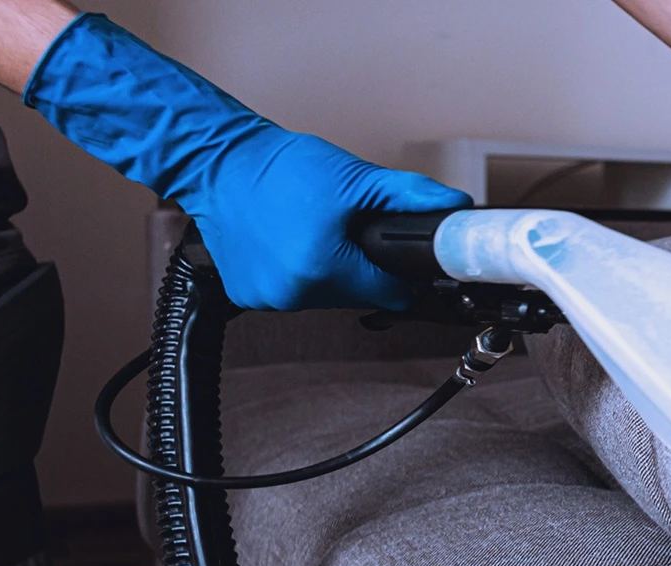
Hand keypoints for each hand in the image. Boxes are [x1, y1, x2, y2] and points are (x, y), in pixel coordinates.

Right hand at [23, 14, 469, 309]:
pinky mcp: (247, 297)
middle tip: (346, 230)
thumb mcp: (354, 177)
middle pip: (357, 295)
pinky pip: (292, 294)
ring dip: (330, 272)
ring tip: (317, 232)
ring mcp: (266, 299)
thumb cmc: (279, 167)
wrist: (216, 162)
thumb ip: (409, 196)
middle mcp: (292, 293)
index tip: (397, 256)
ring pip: (325, 297)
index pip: (390, 293)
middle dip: (362, 267)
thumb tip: (454, 206)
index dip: (400, 272)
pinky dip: (297, 274)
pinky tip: (289, 243)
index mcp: (322, 269)